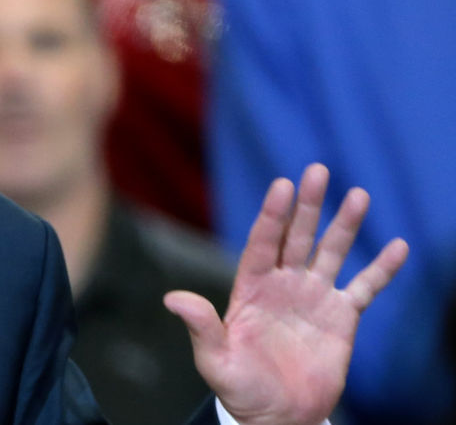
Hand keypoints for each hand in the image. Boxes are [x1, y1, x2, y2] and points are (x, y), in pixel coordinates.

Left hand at [164, 163, 407, 424]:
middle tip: (317, 171)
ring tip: (358, 195)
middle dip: (307, 206)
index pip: (262, 243)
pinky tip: (398, 246)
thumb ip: (201, 327)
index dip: (272, 215)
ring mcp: (314, 297)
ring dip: (345, 225)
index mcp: (251, 288)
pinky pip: (365, 288)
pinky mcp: (342, 317)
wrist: (278, 416)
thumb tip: (172, 298)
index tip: (281, 186)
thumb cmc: (240, 388)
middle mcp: (283, 285)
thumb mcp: (215, 360)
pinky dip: (382, 269)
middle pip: (297, 237)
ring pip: (331, 252)